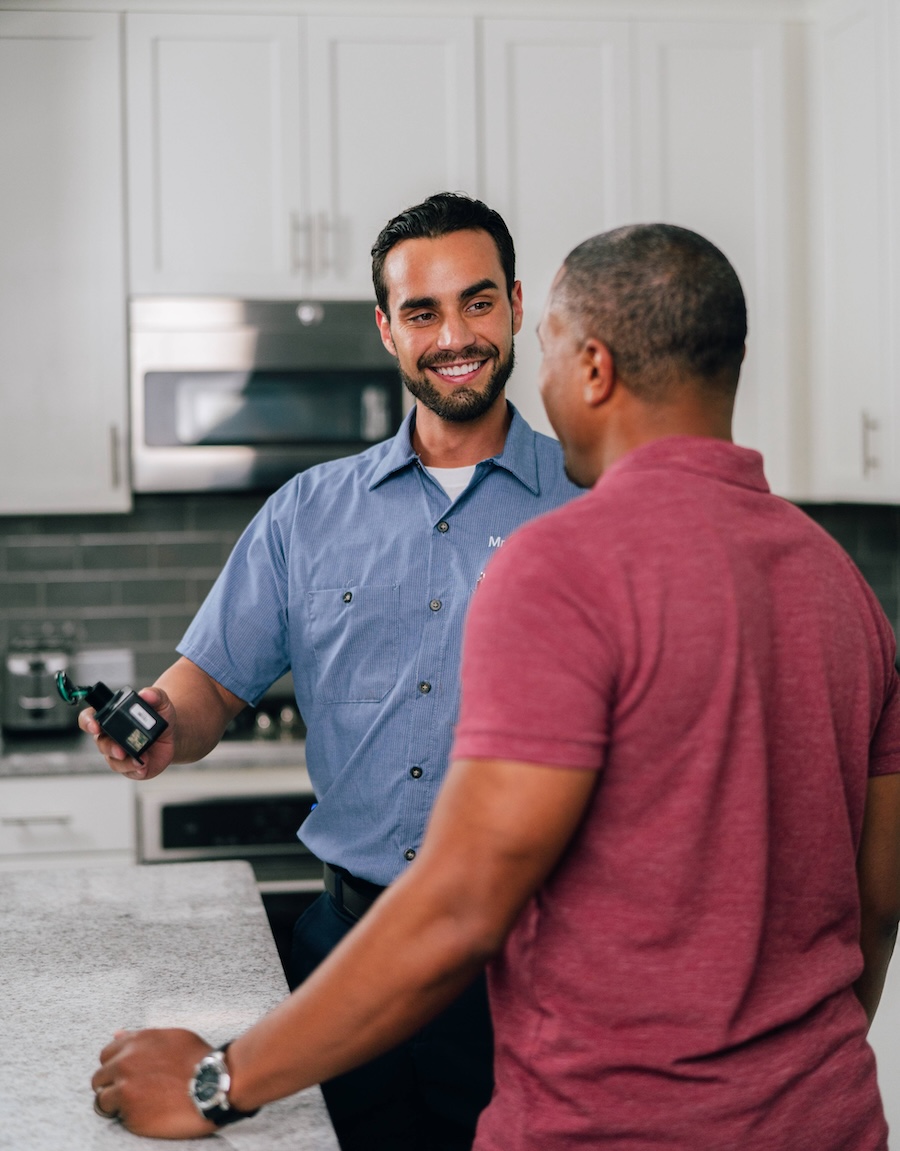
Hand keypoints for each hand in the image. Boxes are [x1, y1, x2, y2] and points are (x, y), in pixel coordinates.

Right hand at [79, 686, 175, 780]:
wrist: (172, 734)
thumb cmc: (159, 716)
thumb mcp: (160, 702)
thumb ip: (154, 695)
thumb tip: (146, 694)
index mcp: (111, 717)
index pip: (89, 718)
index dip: (88, 721)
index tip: (95, 725)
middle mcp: (110, 737)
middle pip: (101, 743)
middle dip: (110, 747)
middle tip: (120, 750)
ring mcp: (118, 753)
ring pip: (114, 760)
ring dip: (125, 762)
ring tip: (139, 760)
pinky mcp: (130, 767)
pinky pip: (129, 771)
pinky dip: (136, 770)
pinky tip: (144, 767)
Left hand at [91, 1028, 216, 1138]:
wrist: (213, 1084)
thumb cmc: (198, 1060)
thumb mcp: (171, 1038)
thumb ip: (140, 1038)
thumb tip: (117, 1034)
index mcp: (136, 1042)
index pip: (106, 1054)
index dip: (115, 1066)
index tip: (125, 1074)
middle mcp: (125, 1063)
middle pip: (99, 1078)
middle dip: (111, 1085)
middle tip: (131, 1092)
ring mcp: (125, 1088)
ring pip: (102, 1100)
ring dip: (116, 1103)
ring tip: (138, 1105)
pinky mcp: (130, 1112)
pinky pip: (117, 1116)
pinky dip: (127, 1116)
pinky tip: (147, 1112)